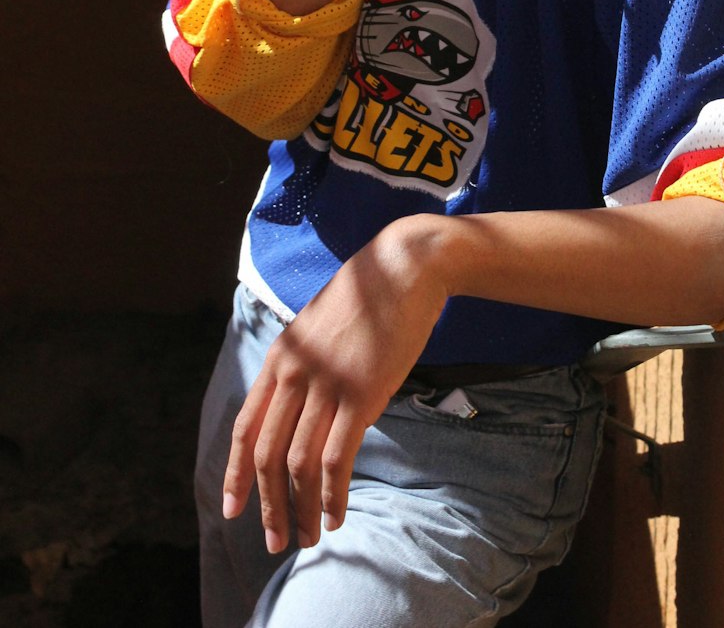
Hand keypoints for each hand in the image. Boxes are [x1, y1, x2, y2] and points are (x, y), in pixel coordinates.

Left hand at [222, 220, 447, 552]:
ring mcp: (327, 384)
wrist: (405, 267)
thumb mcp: (318, 326)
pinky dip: (332, 494)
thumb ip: (304, 366)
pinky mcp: (362, 393)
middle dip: (267, 505)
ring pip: (299, 464)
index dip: (235, 473)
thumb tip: (303, 410)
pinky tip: (335, 516)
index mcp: (280, 357)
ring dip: (301, 508)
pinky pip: (337, 457)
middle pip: (266, 454)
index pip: (245, 426)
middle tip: (273, 542)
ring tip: (307, 538)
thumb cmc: (368, 295)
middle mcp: (295, 373)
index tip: (232, 509)